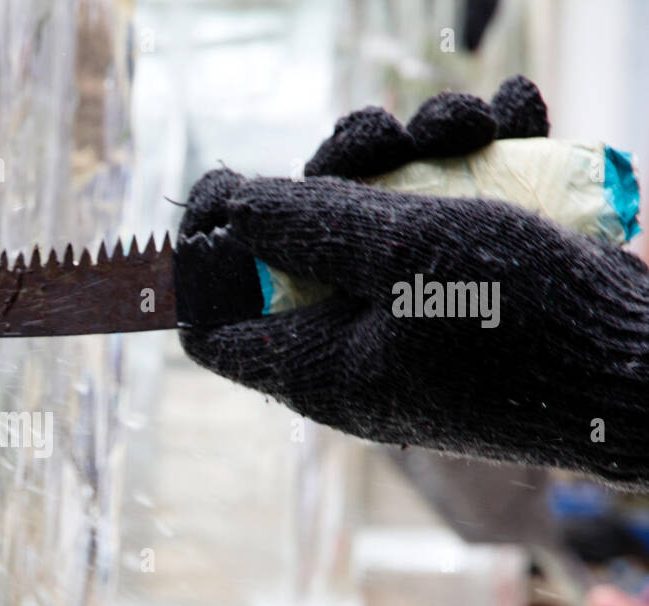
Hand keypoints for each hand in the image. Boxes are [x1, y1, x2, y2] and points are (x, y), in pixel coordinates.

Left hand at [174, 77, 648, 487]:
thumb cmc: (528, 321)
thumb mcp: (406, 255)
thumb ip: (310, 225)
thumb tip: (227, 207)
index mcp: (318, 366)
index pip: (215, 330)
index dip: (202, 259)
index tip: (223, 187)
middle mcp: (357, 346)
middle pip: (300, 248)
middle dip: (334, 169)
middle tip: (381, 135)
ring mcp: (416, 318)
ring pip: (381, 217)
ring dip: (418, 145)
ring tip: (473, 119)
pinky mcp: (475, 290)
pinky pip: (452, 219)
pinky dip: (481, 159)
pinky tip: (518, 115)